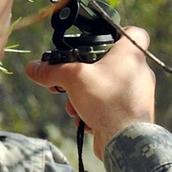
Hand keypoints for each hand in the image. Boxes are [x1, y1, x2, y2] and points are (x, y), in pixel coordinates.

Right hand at [25, 26, 155, 158]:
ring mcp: (137, 94)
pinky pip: (110, 105)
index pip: (135, 32)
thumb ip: (52, 71)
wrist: (124, 140)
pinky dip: (95, 110)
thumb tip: (32, 68)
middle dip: (86, 74)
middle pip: (111, 63)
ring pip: (107, 87)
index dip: (119, 32)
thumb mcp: (72, 78)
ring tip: (74, 106)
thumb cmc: (106, 100)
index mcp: (131, 54)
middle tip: (70, 81)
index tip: (101, 41)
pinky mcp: (132, 114)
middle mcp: (139, 72)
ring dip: (86, 95)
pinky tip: (84, 119)